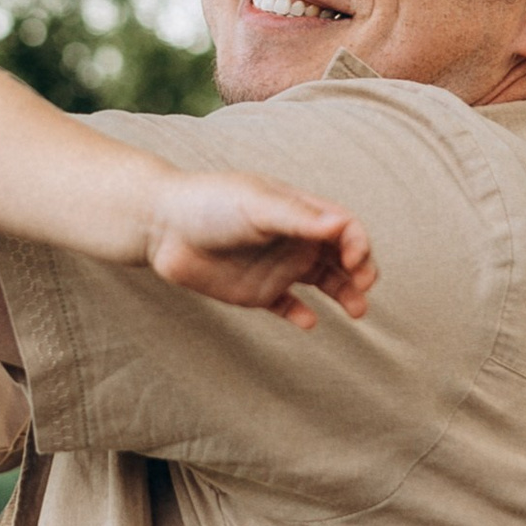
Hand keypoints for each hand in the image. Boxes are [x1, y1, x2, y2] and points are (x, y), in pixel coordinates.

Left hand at [144, 172, 376, 327]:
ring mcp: (277, 266)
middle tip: (364, 288)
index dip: (357, 243)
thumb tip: (341, 225)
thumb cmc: (209, 203)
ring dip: (344, 294)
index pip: (343, 228)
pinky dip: (302, 315)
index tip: (354, 262)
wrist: (161, 226)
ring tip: (357, 311)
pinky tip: (309, 322)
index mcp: (298, 211)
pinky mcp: (256, 291)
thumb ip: (298, 217)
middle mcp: (294, 239)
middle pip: (342, 257)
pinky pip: (288, 306)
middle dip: (361, 271)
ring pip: (324, 282)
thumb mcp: (256, 204)